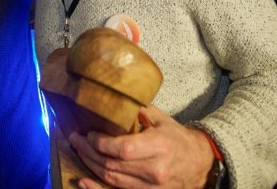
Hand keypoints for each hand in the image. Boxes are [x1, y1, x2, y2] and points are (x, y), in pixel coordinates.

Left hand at [70, 105, 215, 187]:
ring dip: (90, 165)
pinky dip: (97, 188)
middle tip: (76, 139)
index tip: (88, 133)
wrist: (200, 164)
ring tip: (79, 150)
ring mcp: (150, 187)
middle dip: (88, 151)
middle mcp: (154, 169)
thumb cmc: (178, 139)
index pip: (122, 148)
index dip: (100, 142)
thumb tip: (114, 98)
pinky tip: (82, 181)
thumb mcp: (162, 120)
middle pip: (112, 165)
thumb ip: (139, 110)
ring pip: (111, 179)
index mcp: (159, 146)